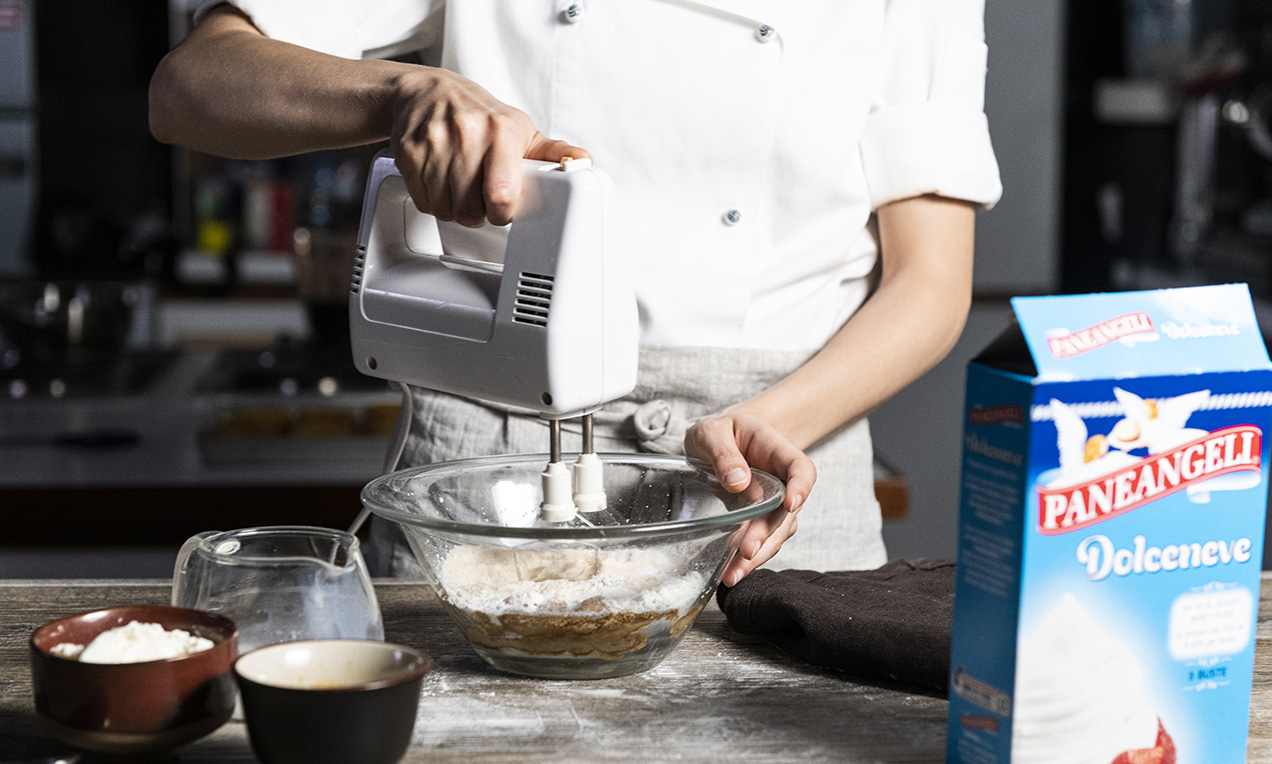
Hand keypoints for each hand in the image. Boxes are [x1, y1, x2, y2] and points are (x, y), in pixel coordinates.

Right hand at [388, 68, 589, 226]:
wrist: (427, 92)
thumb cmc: (478, 114)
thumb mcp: (519, 129)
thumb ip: (551, 152)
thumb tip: (583, 161)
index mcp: (501, 130)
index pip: (502, 194)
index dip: (503, 212)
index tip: (503, 208)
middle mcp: (468, 133)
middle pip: (471, 209)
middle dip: (478, 213)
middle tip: (480, 198)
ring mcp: (435, 142)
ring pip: (446, 209)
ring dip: (455, 210)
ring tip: (462, 190)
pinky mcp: (410, 152)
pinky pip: (424, 200)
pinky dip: (433, 201)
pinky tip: (442, 184)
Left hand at [684, 412, 815, 586]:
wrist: (723, 440)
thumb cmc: (721, 431)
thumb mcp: (713, 432)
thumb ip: (723, 453)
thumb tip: (738, 480)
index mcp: (776, 451)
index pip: (801, 469)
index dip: (801, 487)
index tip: (791, 504)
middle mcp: (782, 482)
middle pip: (786, 512)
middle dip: (768, 534)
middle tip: (747, 551)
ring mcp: (774, 505)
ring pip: (776, 533)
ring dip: (758, 555)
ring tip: (733, 574)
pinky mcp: (761, 521)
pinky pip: (762, 542)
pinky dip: (748, 559)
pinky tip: (731, 572)